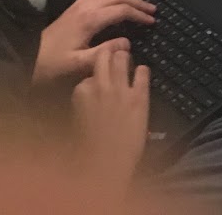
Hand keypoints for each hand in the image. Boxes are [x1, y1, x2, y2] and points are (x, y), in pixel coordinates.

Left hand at [34, 0, 155, 85]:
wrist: (28, 56)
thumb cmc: (53, 64)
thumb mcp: (78, 65)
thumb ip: (104, 53)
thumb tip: (128, 42)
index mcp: (89, 19)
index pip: (121, 10)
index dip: (138, 14)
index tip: (152, 21)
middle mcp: (85, 7)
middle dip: (136, 2)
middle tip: (152, 10)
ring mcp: (78, 5)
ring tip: (138, 5)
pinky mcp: (73, 8)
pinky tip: (113, 1)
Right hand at [72, 49, 149, 188]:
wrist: (107, 166)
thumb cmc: (88, 148)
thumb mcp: (78, 121)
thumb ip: (85, 102)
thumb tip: (90, 93)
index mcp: (82, 93)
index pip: (87, 74)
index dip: (93, 77)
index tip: (97, 80)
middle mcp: (100, 85)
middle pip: (104, 57)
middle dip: (109, 55)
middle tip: (114, 58)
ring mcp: (121, 89)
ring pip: (123, 58)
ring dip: (125, 57)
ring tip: (128, 59)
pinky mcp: (139, 96)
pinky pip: (143, 73)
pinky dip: (143, 71)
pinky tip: (143, 72)